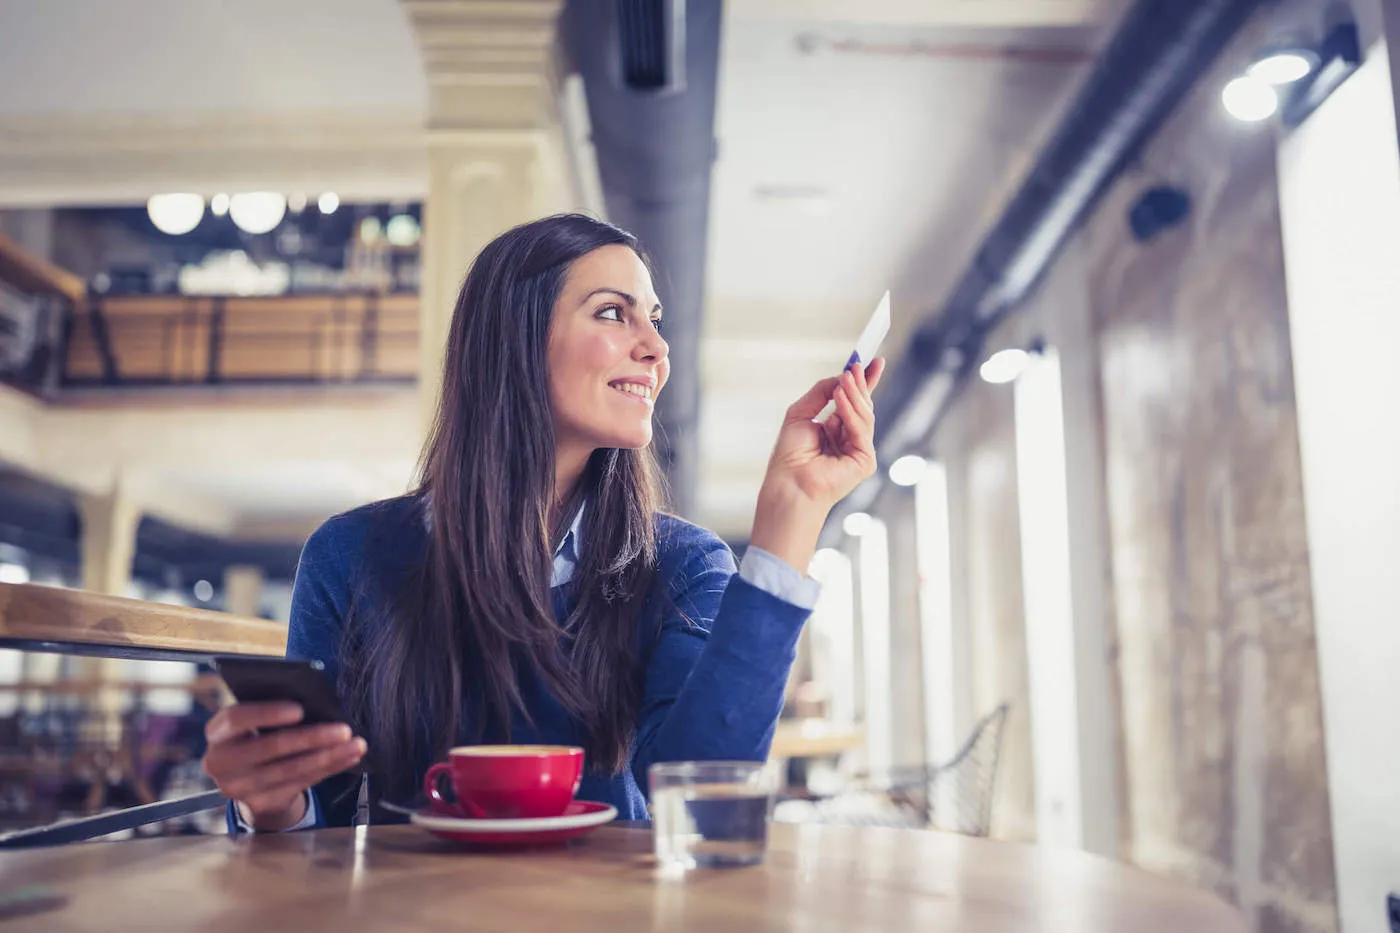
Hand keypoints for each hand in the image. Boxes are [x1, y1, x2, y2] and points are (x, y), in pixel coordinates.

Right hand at [201, 702, 365, 830]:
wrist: (246, 776)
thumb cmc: (257, 733)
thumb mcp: (254, 720)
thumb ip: (272, 709)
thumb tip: (315, 700)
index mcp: (217, 732)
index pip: (237, 719)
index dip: (267, 714)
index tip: (299, 709)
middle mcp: (221, 762)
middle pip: (271, 747)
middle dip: (312, 737)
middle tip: (344, 729)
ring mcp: (239, 787)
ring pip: (291, 770)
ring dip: (329, 756)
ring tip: (356, 744)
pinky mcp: (260, 802)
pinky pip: (301, 784)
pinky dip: (329, 769)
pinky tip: (348, 757)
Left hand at [765, 358, 884, 507]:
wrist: (788, 483)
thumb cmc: (790, 455)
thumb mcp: (801, 413)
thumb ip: (821, 393)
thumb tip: (841, 376)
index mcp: (835, 431)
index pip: (854, 403)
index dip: (864, 382)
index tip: (871, 361)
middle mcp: (849, 440)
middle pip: (863, 406)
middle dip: (861, 384)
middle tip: (857, 365)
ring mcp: (859, 451)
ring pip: (865, 415)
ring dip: (855, 395)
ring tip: (845, 379)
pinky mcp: (864, 461)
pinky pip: (862, 430)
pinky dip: (851, 412)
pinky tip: (841, 399)